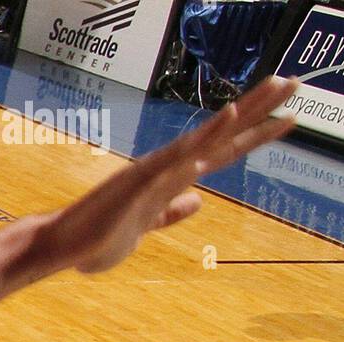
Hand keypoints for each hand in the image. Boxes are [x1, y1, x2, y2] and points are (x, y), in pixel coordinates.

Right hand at [40, 77, 297, 275]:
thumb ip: (170, 211)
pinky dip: (189, 155)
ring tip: (266, 94)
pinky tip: (211, 143)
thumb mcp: (145, 227)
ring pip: (199, 142)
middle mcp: (165, 169)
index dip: (254, 135)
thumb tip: (198, 200)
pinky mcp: (132, 191)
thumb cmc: (97, 239)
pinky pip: (165, 171)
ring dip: (234, 119)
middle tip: (293, 83)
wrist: (61, 247)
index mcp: (170, 179)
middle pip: (220, 135)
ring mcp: (149, 176)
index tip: (287, 118)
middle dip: (258, 109)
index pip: (221, 152)